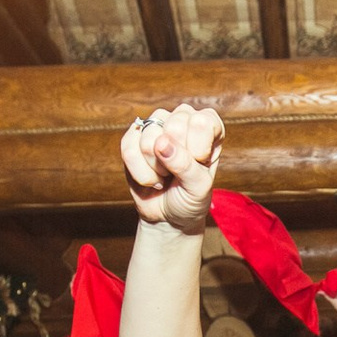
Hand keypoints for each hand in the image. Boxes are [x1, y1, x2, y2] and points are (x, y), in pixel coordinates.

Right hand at [122, 104, 222, 231]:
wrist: (168, 216)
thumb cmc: (190, 198)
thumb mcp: (199, 187)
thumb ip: (185, 164)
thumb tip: (161, 142)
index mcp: (207, 126)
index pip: (201, 122)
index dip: (198, 149)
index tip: (200, 164)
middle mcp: (181, 120)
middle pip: (174, 126)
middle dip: (175, 160)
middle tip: (179, 172)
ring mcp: (155, 126)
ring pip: (149, 138)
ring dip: (156, 168)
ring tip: (165, 175)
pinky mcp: (132, 138)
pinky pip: (129, 150)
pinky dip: (140, 173)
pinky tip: (150, 177)